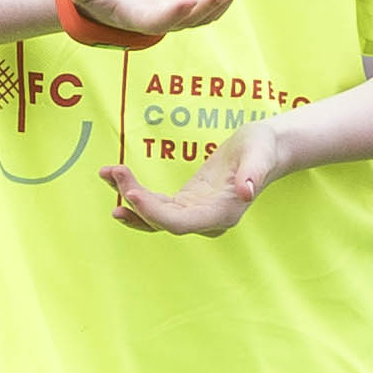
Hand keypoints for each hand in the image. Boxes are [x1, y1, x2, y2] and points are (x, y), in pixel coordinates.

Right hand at [61, 0, 238, 44]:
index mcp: (130, 16)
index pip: (153, 21)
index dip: (170, 14)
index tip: (186, 2)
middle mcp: (153, 20)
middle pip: (183, 21)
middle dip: (204, 7)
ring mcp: (168, 16)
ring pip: (197, 18)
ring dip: (217, 5)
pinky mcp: (179, 7)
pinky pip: (202, 11)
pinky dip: (218, 2)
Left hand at [108, 118, 284, 237]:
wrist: (265, 149)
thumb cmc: (263, 148)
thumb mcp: (260, 155)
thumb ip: (253, 174)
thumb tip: (247, 192)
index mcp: (223, 214)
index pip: (181, 223)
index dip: (154, 213)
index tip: (131, 194)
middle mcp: (206, 221)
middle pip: (161, 220)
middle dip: (134, 198)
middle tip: (114, 172)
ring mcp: (194, 214)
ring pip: (153, 216)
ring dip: (128, 197)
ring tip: (107, 173)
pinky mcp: (185, 204)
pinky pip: (154, 206)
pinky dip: (133, 194)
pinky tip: (114, 179)